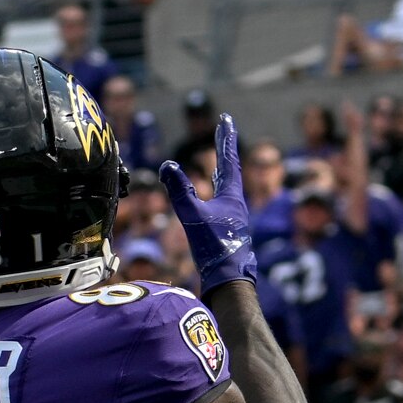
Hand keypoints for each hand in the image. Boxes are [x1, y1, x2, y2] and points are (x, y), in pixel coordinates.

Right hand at [158, 115, 257, 291]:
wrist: (229, 282)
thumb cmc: (214, 249)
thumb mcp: (192, 216)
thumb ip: (180, 191)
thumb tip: (168, 165)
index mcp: (231, 196)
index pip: (228, 160)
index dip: (226, 139)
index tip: (226, 119)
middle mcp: (235, 204)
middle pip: (230, 170)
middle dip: (225, 150)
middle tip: (224, 131)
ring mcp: (233, 219)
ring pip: (227, 188)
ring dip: (221, 172)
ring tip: (217, 163)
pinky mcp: (227, 232)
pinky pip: (222, 204)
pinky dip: (216, 193)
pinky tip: (211, 200)